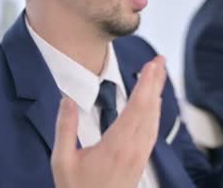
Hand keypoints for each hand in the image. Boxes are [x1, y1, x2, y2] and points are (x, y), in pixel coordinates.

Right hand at [51, 56, 166, 187]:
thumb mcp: (62, 161)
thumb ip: (65, 129)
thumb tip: (66, 100)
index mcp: (116, 144)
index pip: (137, 107)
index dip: (146, 83)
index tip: (151, 65)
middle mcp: (134, 147)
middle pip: (150, 108)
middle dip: (156, 81)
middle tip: (160, 60)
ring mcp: (140, 154)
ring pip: (154, 118)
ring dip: (157, 94)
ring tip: (159, 75)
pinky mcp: (141, 160)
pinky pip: (153, 130)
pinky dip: (156, 111)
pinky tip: (155, 104)